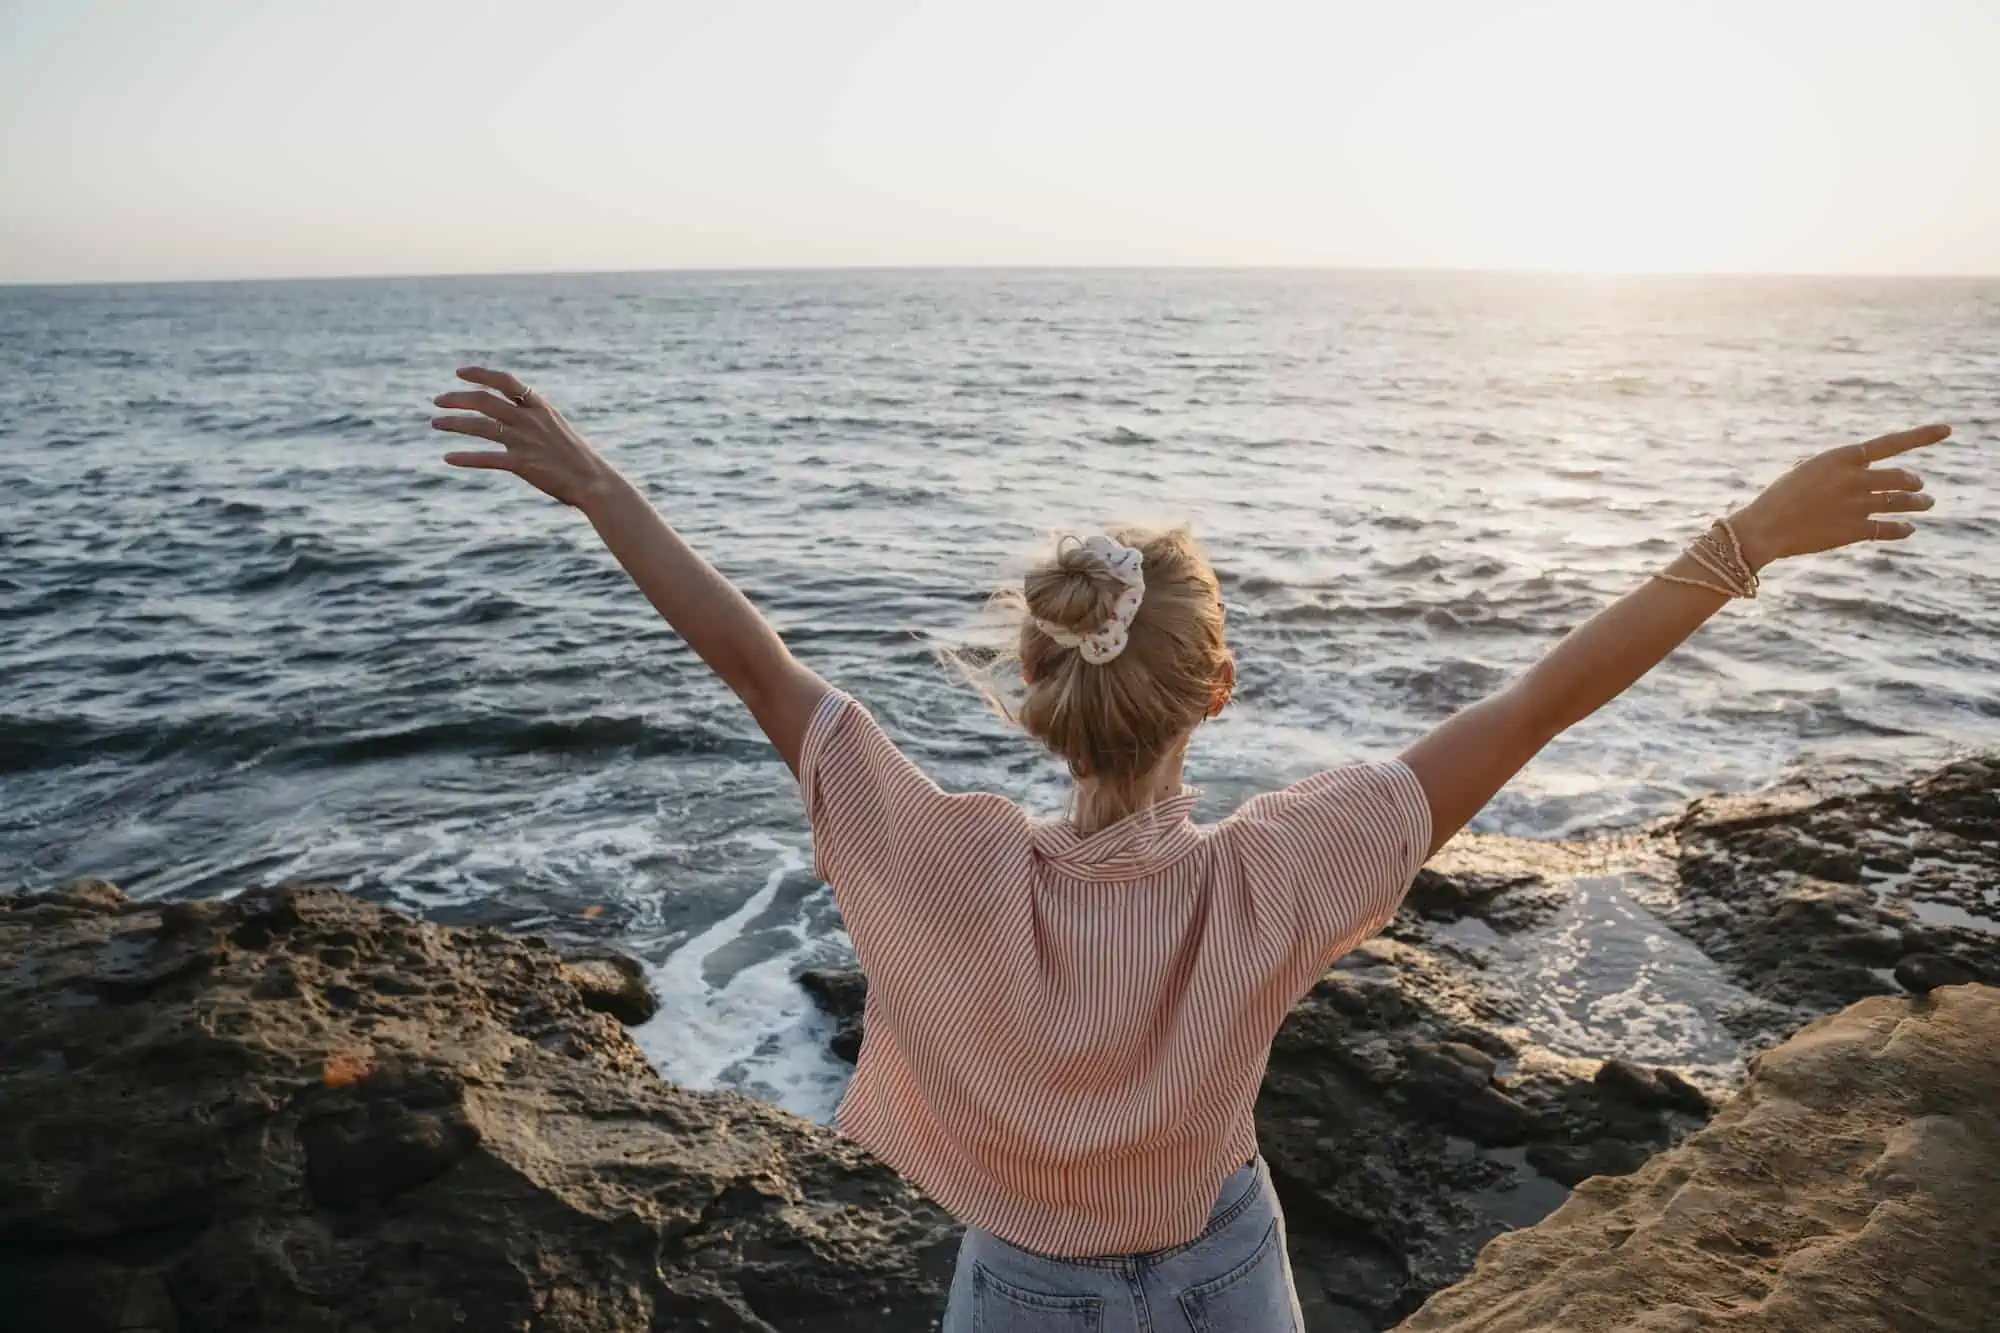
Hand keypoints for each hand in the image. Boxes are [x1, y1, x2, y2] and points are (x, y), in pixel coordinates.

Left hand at [431, 367, 618, 508]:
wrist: (594, 482)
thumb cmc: (576, 457)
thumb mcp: (555, 428)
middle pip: (485, 400)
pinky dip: (465, 458)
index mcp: (540, 407)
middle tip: (437, 400)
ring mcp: (526, 442)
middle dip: (457, 398)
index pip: (505, 381)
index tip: (459, 373)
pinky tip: (449, 458)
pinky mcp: (523, 465)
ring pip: (481, 427)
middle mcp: (530, 420)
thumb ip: (532, 418)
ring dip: (454, 423)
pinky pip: (487, 458)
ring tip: (435, 423)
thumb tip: (507, 412)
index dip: (480, 374)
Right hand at [1728, 424, 1949, 568]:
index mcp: (1841, 457)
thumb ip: (1838, 469)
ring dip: (1918, 503)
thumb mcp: (1808, 471)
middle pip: (1900, 478)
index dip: (1921, 436)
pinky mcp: (1855, 530)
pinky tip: (1909, 528)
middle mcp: (1854, 479)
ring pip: (1901, 502)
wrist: (1764, 527)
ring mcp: (1857, 505)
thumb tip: (1863, 472)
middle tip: (1920, 487)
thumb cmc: (1780, 497)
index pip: (1891, 443)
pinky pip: (1890, 528)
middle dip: (1913, 483)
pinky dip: (1903, 528)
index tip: (1947, 429)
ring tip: (1927, 503)